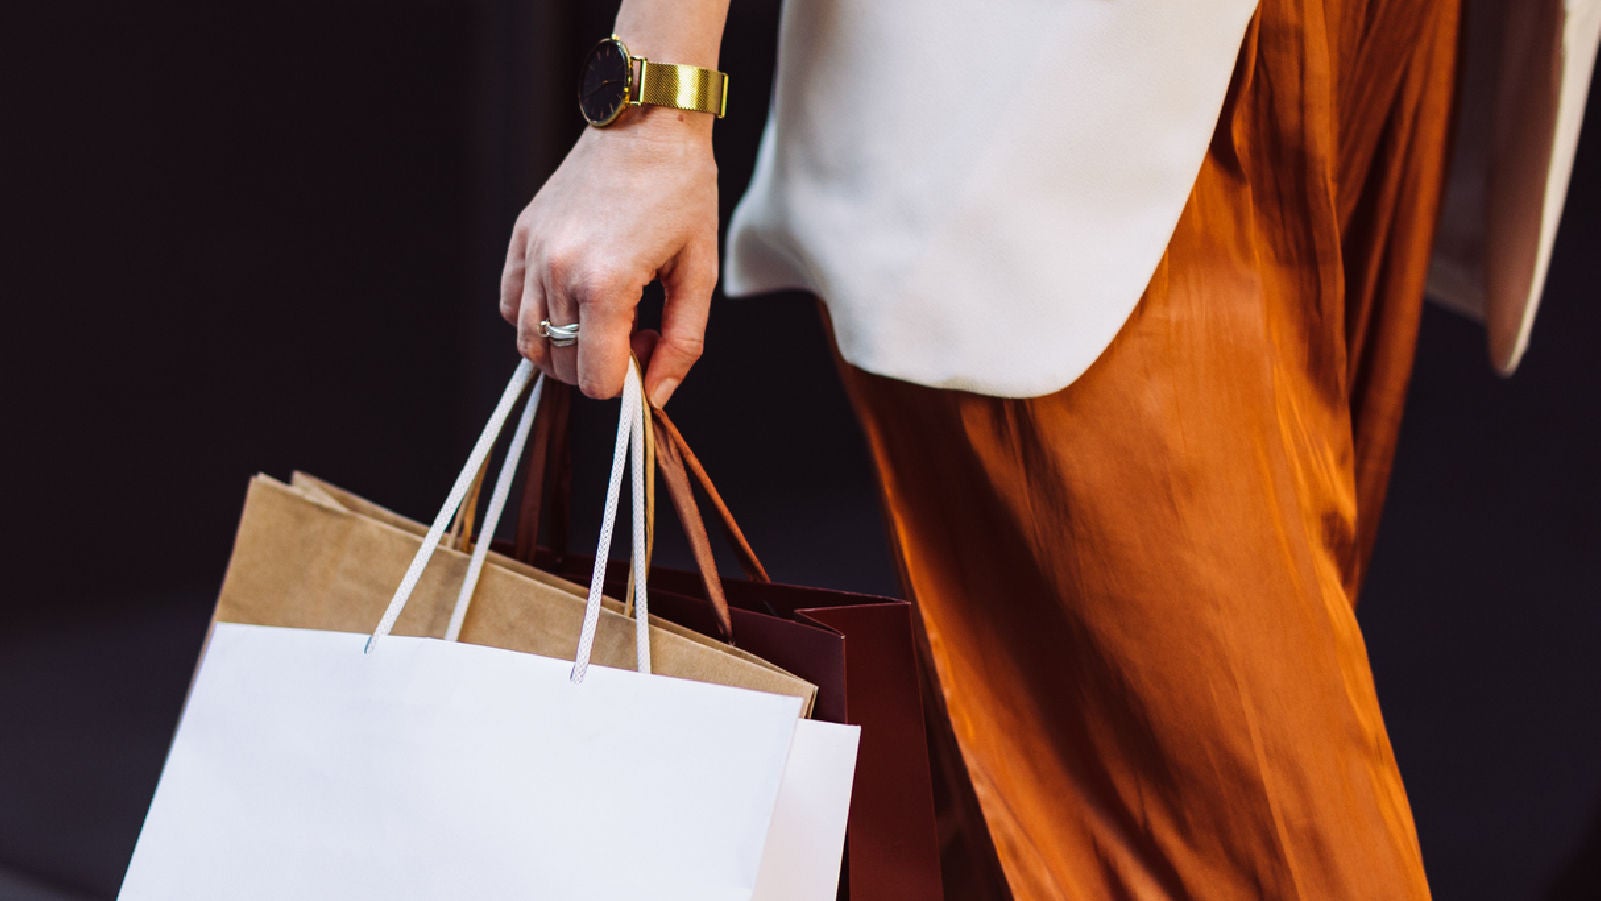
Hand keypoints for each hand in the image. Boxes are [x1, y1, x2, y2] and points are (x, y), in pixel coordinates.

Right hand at [500, 112, 718, 404]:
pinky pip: (513, 306)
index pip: (596, 381)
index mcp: (605, 284)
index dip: (628, 380)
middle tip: (636, 326)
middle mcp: (559, 271)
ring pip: (531, 344)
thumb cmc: (682, 192)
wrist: (647, 121)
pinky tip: (574, 296)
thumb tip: (655, 398)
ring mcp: (533, 252)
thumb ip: (682, 344)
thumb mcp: (699, 274)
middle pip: (561, 368)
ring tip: (606, 312)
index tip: (649, 344)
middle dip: (600, 365)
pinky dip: (538, 317)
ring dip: (568, 346)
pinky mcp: (521, 236)